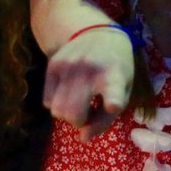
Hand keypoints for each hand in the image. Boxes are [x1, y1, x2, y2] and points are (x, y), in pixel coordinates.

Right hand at [44, 27, 133, 142]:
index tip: (113, 104)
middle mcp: (89, 70)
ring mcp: (68, 66)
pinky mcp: (52, 65)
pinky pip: (47, 102)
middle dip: (79, 122)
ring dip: (67, 114)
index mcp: (114, 75)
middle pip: (73, 114)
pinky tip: (69, 92)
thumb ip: (106, 119)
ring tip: (79, 101)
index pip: (113, 90)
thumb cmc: (116, 68)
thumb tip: (83, 138)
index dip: (113, 101)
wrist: (97, 33)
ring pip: (56, 111)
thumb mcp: (123, 91)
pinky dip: (57, 104)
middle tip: (89, 111)